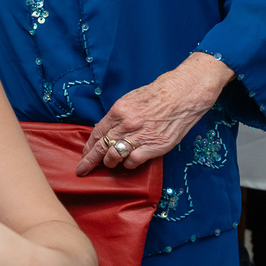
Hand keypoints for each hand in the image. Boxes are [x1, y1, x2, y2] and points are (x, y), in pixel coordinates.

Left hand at [76, 52, 234, 174]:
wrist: (183, 95)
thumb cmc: (157, 95)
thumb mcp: (130, 100)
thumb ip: (116, 117)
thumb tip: (104, 130)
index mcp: (119, 111)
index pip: (97, 133)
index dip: (88, 146)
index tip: (84, 154)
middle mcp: (128, 124)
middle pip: (102, 147)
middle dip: (90, 161)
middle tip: (82, 170)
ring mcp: (141, 136)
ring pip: (115, 156)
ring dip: (110, 162)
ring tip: (109, 163)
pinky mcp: (155, 146)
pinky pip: (133, 161)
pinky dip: (128, 164)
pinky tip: (129, 161)